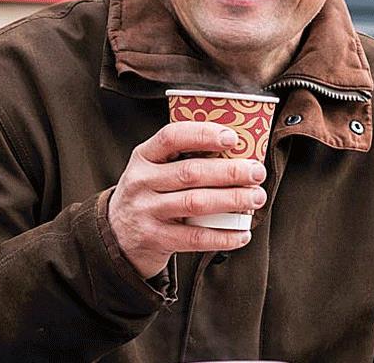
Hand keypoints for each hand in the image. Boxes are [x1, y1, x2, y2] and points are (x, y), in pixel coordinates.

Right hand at [107, 121, 267, 277]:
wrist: (116, 236)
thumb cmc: (149, 195)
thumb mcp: (154, 170)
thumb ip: (183, 160)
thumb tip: (240, 153)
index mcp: (144, 157)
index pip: (172, 136)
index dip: (203, 134)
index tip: (233, 137)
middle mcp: (141, 182)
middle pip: (191, 172)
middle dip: (231, 171)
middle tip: (257, 172)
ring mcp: (146, 211)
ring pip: (196, 202)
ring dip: (232, 200)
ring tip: (256, 197)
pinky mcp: (155, 239)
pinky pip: (194, 238)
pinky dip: (223, 236)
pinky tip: (242, 233)